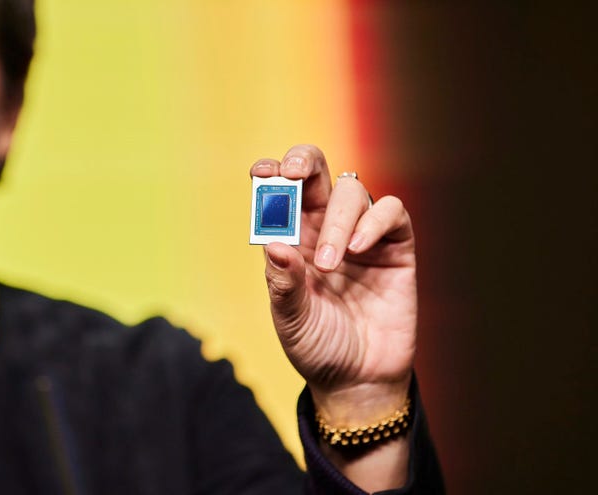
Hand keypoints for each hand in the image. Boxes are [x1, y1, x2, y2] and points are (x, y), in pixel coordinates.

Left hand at [252, 145, 415, 420]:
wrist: (358, 381)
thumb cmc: (317, 346)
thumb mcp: (290, 319)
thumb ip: (283, 283)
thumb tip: (274, 244)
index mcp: (294, 240)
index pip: (282, 192)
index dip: (273, 173)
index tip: (261, 172)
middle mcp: (326, 230)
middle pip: (318, 174)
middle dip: (303, 163)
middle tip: (292, 176)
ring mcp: (362, 236)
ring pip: (351, 193)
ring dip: (338, 221)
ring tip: (330, 265)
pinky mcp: (396, 248)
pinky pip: (391, 213)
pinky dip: (375, 221)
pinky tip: (358, 249)